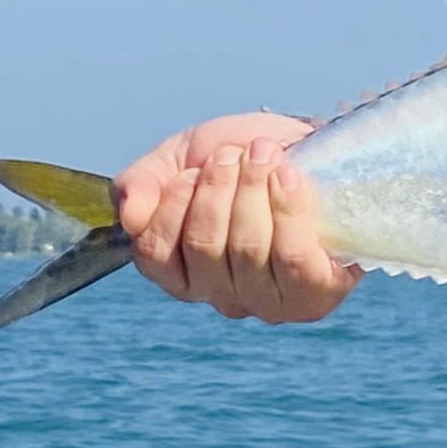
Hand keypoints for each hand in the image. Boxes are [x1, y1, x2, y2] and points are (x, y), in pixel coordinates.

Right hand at [112, 111, 361, 321]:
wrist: (311, 146)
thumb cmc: (243, 158)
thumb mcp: (181, 158)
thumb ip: (142, 183)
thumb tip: (130, 217)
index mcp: (182, 272)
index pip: (155, 252)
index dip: (174, 202)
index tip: (196, 168)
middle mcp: (221, 296)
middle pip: (205, 247)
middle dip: (220, 186)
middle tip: (237, 154)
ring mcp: (269, 301)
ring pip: (248, 249)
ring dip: (254, 188)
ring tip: (266, 155)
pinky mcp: (316, 294)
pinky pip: (294, 260)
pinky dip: (289, 209)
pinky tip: (289, 177)